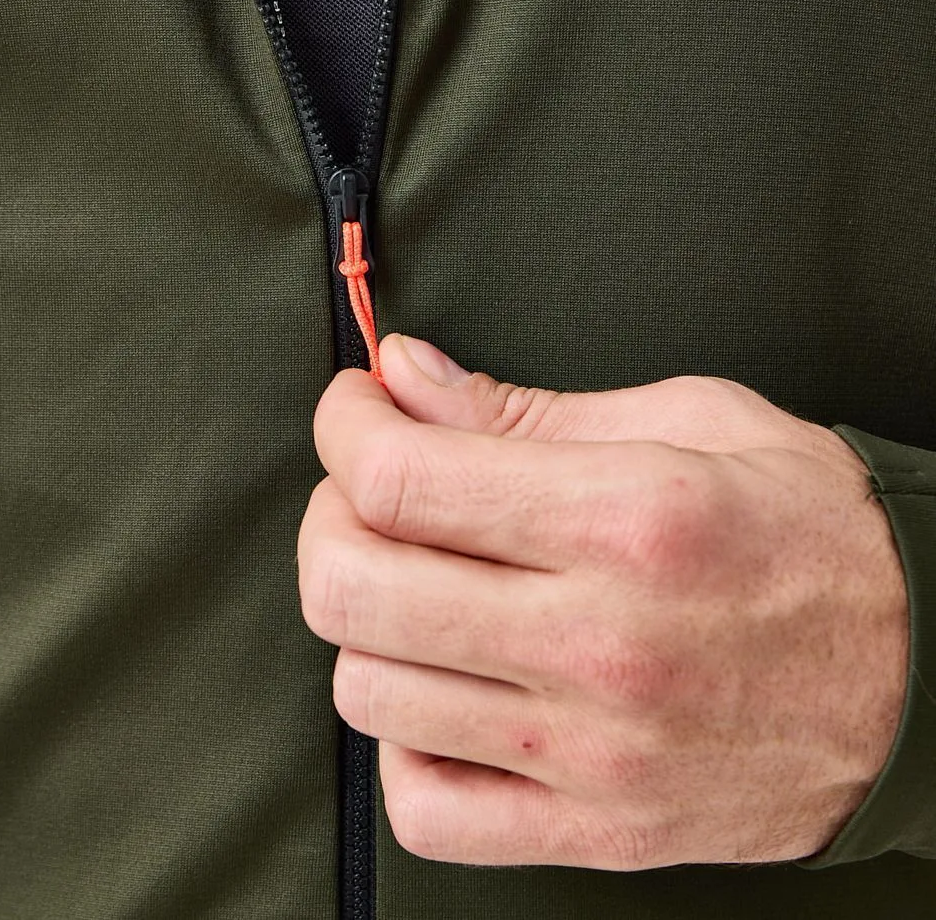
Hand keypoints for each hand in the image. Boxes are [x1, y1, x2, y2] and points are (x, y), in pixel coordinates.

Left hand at [297, 335, 908, 869]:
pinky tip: (446, 685)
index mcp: (626, 519)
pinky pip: (425, 808)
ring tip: (415, 579)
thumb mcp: (688, 421)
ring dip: (363, 619)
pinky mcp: (596, 830)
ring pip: (370, 693)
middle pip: (354, 587)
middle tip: (371, 486)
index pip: (401, 479)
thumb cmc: (805, 527)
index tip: (357, 409)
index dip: (346, 428)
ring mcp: (593, 753)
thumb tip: (405, 376)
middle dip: (330, 514)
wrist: (919, 676)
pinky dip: (402, 743)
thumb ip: (527, 408)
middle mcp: (600, 643)